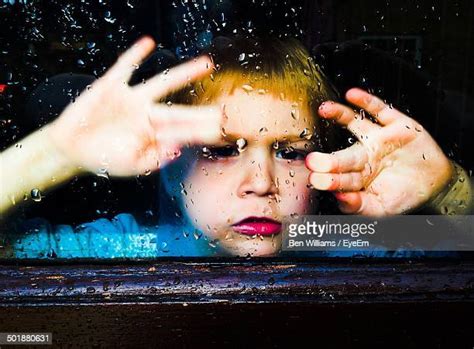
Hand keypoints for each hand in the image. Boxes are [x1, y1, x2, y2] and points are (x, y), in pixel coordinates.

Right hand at [46, 36, 221, 176]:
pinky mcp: (112, 88)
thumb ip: (156, 158)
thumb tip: (180, 148)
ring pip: (163, 84)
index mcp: (154, 135)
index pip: (184, 133)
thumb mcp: (132, 165)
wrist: (72, 149)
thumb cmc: (103, 159)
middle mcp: (148, 115)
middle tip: (228, 108)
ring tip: (208, 64)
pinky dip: (135, 56)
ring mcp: (132, 100)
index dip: (204, 131)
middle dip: (203, 111)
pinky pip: (125, 69)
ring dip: (185, 74)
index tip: (226, 131)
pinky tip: (149, 43)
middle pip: (181, 111)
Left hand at [306, 88, 453, 215]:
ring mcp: (378, 139)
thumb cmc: (404, 195)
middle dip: (328, 159)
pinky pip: (380, 110)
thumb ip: (360, 206)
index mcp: (357, 177)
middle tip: (312, 161)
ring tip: (324, 109)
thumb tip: (340, 199)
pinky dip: (366, 101)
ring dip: (339, 114)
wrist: (436, 182)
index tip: (317, 181)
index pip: (340, 179)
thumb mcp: (382, 208)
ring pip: (355, 124)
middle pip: (343, 156)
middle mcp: (364, 156)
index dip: (329, 180)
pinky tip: (351, 95)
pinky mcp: (396, 124)